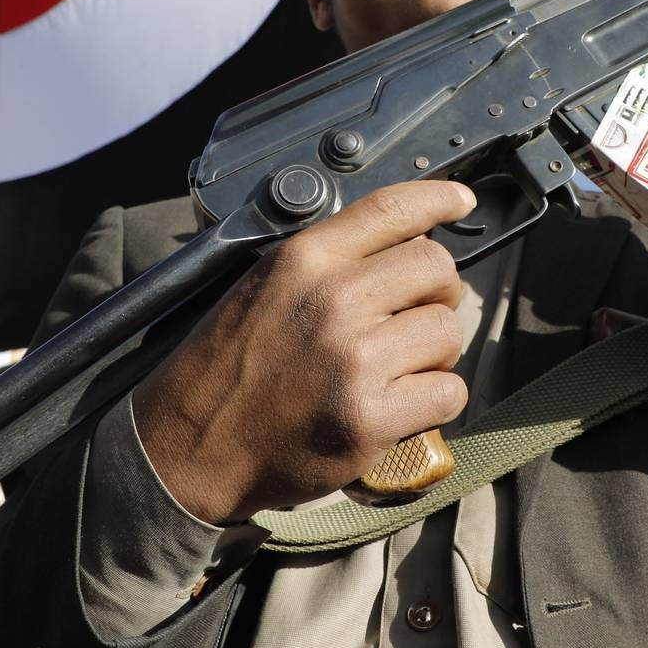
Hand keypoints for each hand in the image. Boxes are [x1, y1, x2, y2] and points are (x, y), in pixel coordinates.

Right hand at [132, 181, 474, 523]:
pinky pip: (447, 391)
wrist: (188, 448)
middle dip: (439, 291)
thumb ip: (325, 262)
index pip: (391, 209)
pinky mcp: (369, 417)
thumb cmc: (223, 371)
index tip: (460, 202)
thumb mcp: (261, 287)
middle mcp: (332, 300)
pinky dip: (435, 400)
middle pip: (436, 267)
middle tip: (416, 317)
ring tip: (399, 367)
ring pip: (447, 329)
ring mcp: (354, 359)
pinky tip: (402, 405)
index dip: (438, 199)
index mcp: (303, 260)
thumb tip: (397, 245)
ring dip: (436, 351)